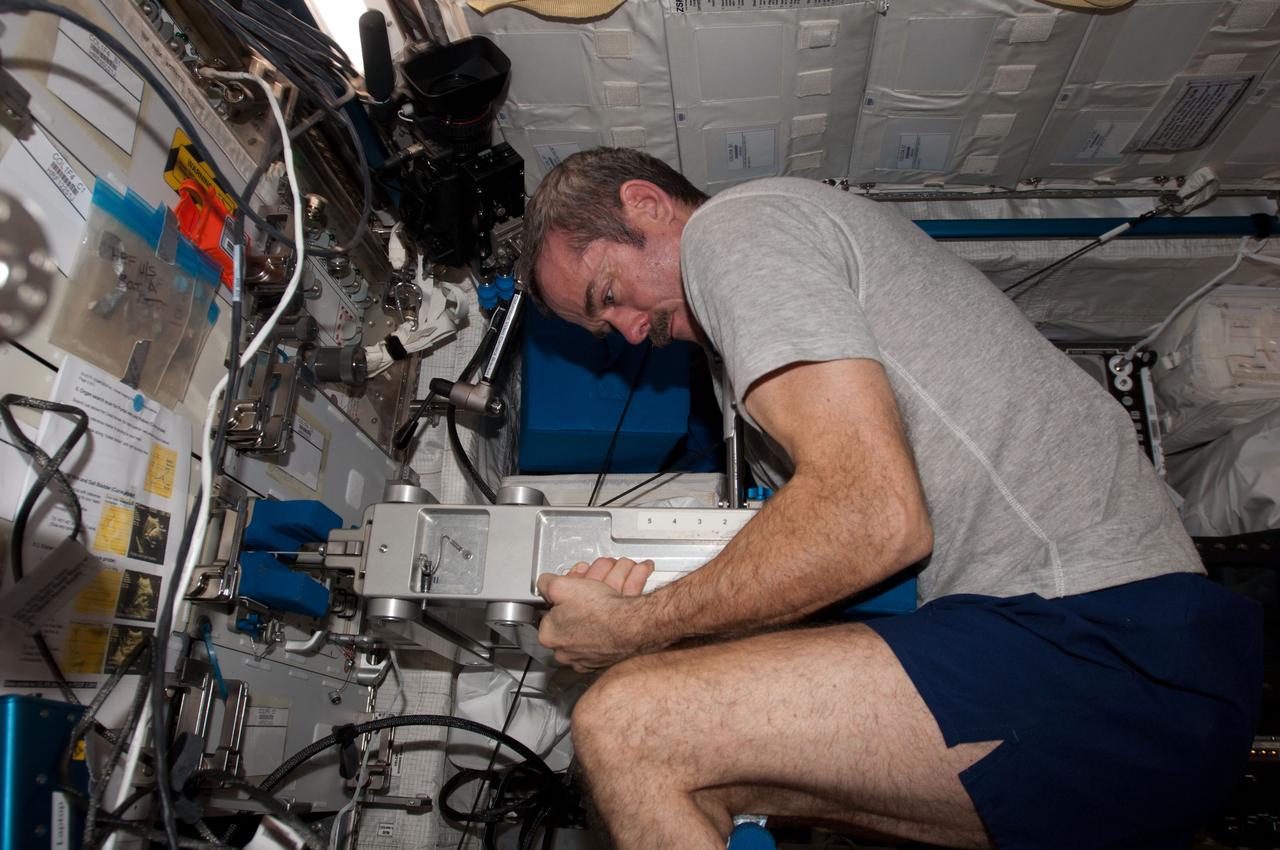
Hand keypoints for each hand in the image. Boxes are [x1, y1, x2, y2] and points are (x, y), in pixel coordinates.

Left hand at [536, 557, 654, 671]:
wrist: (631, 626)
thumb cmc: (600, 611)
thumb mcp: (562, 585)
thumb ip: (547, 584)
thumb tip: (544, 584)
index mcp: (549, 636)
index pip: (548, 613)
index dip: (560, 598)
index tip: (570, 593)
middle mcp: (565, 653)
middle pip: (566, 623)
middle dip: (575, 606)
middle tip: (587, 596)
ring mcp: (585, 660)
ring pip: (583, 633)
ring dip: (590, 618)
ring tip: (600, 604)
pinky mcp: (602, 662)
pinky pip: (599, 643)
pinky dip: (603, 631)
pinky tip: (609, 620)